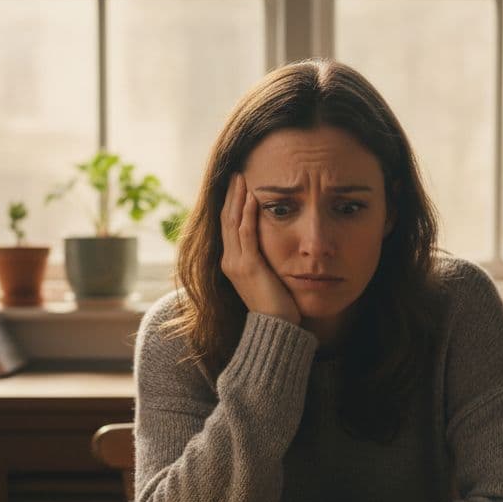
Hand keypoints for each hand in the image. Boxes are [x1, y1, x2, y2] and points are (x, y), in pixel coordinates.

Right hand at [220, 173, 299, 324]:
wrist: (276, 328)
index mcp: (231, 262)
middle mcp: (229, 261)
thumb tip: (273, 245)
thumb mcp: (267, 277)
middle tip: (236, 173)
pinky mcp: (249, 266)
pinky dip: (248, 214)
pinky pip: (246, 234)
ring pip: (232, 223)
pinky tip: (253, 197)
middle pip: (225, 219)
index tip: (237, 185)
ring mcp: (236, 263)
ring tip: (242, 177)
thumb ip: (264, 259)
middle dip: (231, 195)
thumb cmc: (277, 306)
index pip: (227, 226)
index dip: (230, 204)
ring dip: (237, 198)